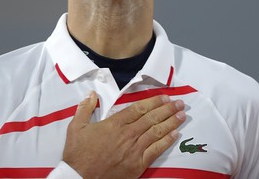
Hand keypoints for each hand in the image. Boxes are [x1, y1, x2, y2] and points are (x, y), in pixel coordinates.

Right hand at [62, 91, 185, 178]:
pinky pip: (155, 150)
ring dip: (171, 122)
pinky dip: (166, 141)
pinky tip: (175, 134)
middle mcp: (127, 134)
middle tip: (179, 103)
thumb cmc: (78, 154)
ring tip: (182, 115)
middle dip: (167, 109)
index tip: (164, 97)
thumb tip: (91, 93)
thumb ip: (84, 108)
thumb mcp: (76, 127)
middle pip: (151, 118)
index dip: (153, 102)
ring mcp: (133, 150)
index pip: (138, 109)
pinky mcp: (137, 164)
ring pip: (156, 132)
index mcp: (114, 124)